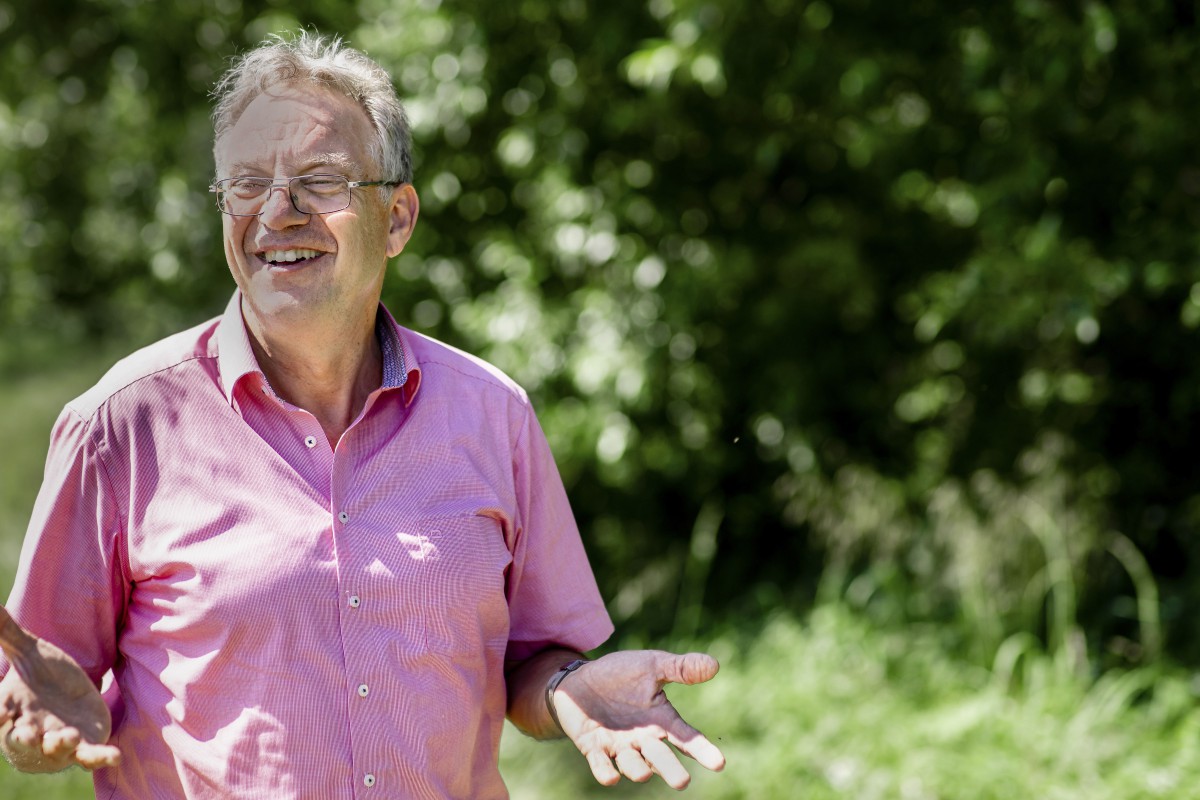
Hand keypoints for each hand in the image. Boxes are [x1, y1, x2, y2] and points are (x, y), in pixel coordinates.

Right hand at [0, 605, 120, 771]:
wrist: (68, 701)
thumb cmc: (42, 680)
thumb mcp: (29, 653)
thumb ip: (9, 633)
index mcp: (14, 708)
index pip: (0, 712)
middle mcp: (32, 728)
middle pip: (22, 739)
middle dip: (22, 739)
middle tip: (24, 733)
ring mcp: (59, 739)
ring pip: (55, 749)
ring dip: (60, 745)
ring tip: (68, 737)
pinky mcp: (86, 744)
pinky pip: (91, 755)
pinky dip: (100, 757)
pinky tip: (115, 756)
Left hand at [552, 650, 724, 789]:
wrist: (580, 680)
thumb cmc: (621, 674)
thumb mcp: (651, 665)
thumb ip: (680, 668)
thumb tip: (714, 665)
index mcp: (662, 720)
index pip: (686, 738)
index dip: (702, 750)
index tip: (718, 763)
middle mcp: (643, 739)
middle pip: (661, 758)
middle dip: (671, 770)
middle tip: (681, 782)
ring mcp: (619, 746)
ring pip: (632, 765)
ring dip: (638, 770)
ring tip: (643, 774)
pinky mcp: (594, 748)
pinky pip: (601, 764)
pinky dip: (605, 771)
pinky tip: (611, 777)